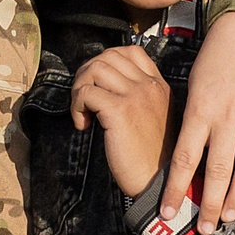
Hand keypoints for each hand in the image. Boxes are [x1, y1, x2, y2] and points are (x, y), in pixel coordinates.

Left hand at [70, 46, 173, 197]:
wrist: (157, 182)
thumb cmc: (150, 158)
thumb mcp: (150, 119)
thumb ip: (136, 99)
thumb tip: (102, 88)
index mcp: (158, 86)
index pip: (129, 52)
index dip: (105, 63)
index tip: (98, 87)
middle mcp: (149, 86)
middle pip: (107, 57)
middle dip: (86, 75)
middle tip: (83, 100)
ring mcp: (136, 96)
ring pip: (95, 69)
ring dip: (79, 89)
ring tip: (83, 112)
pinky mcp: (120, 111)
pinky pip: (87, 92)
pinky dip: (77, 106)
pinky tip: (83, 126)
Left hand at [165, 12, 234, 232]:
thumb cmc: (218, 55)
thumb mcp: (194, 84)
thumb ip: (193, 120)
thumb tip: (187, 155)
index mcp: (200, 110)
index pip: (183, 159)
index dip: (175, 189)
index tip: (167, 213)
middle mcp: (227, 117)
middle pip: (215, 170)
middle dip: (208, 204)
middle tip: (204, 229)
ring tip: (229, 218)